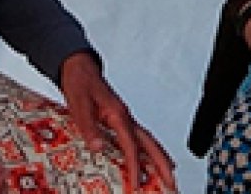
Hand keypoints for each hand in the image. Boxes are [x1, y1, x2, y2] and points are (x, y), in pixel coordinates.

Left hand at [58, 52, 175, 191]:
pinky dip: (149, 150)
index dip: (135, 166)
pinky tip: (149, 158)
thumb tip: (98, 147)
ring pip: (148, 140)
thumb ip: (90, 127)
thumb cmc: (80, 84)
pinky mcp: (121, 119)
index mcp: (118, 114)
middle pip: (150, 143)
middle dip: (163, 164)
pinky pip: (140, 138)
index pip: (131, 145)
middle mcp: (126, 117)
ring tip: (169, 174)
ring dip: (160, 158)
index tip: (137, 183)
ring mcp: (125, 118)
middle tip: (172, 182)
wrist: (79, 68)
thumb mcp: (79, 106)